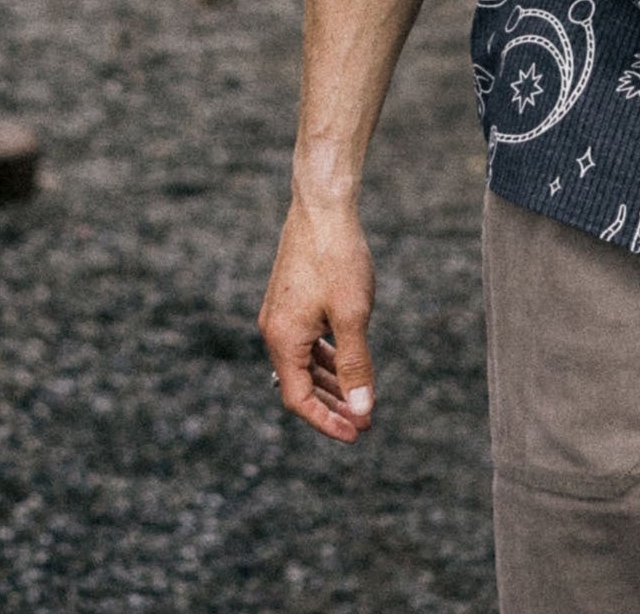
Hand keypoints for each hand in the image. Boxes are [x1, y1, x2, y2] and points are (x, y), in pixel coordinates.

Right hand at [259, 197, 377, 442]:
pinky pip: (307, 341)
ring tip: (361, 398)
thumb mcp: (353, 314)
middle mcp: (275, 331)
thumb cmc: (338, 257)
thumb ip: (356, 365)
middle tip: (365, 422)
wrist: (322, 207)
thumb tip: (362, 410)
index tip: (357, 433)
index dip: (327, 421)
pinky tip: (348, 361)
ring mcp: (281, 316)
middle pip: (301, 384)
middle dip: (333, 405)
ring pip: (305, 363)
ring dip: (331, 382)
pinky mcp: (291, 301)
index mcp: (283, 340)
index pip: (299, 400)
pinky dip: (327, 357)